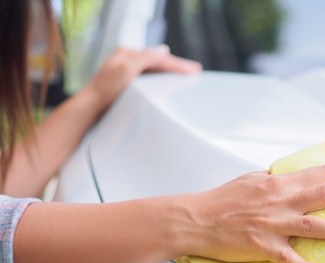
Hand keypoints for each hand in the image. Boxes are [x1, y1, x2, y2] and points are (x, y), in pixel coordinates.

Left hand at [81, 45, 201, 114]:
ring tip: (184, 75)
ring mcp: (126, 74)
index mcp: (126, 54)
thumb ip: (145, 58)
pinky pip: (149, 80)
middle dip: (176, 66)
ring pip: (154, 71)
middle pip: (158, 62)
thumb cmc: (104, 91)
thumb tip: (163, 51)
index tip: (195, 69)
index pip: (159, 57)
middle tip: (194, 70)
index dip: (178, 64)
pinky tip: (166, 85)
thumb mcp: (126, 68)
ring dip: (169, 73)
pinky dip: (161, 81)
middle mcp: (126, 61)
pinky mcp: (126, 86)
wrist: (90, 109)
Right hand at [178, 165, 324, 262]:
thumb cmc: (223, 199)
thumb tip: (294, 176)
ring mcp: (272, 223)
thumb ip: (277, 179)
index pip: (321, 174)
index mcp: (279, 182)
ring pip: (312, 225)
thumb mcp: (252, 179)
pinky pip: (286, 258)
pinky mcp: (261, 245)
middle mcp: (280, 200)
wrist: (195, 218)